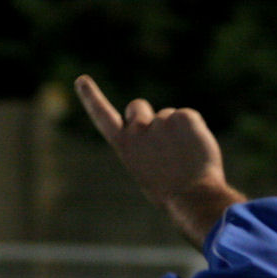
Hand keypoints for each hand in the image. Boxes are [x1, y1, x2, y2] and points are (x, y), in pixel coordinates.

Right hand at [74, 75, 245, 249]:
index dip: (91, 97)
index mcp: (124, 145)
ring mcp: (160, 122)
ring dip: (175, 130)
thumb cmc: (168, 191)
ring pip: (167, 116)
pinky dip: (194, 130)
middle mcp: (137, 130)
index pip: (102, 116)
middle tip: (161, 141)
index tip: (81, 80)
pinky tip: (195, 150)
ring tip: (183, 156)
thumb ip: (141, 146)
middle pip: (137, 107)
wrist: (192, 197)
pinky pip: (187, 117)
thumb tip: (156, 131)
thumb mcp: (142, 169)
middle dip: (146, 116)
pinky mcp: (184, 117)